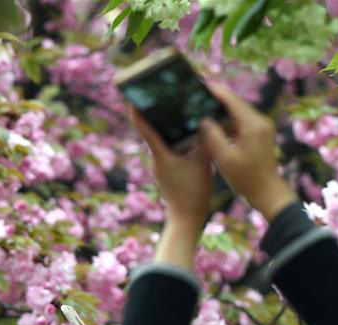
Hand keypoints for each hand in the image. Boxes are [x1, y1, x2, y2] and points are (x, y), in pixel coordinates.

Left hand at [128, 105, 212, 227]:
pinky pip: (167, 149)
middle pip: (152, 131)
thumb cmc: (194, 191)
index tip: (132, 97)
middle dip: (155, 113)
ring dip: (166, 126)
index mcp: (160, 155)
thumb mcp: (203, 162)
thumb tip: (205, 120)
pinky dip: (174, 139)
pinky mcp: (166, 169)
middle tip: (159, 94)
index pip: (145, 130)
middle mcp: (156, 158)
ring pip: (161, 140)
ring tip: (174, 107)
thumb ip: (203, 140)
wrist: (187, 217)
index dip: (137, 112)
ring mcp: (160, 165)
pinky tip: (186, 131)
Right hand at [198, 83, 295, 220]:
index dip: (217, 91)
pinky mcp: (260, 134)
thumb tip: (203, 119)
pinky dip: (228, 121)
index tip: (201, 83)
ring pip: (239, 113)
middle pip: (236, 104)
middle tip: (199, 93)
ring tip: (203, 106)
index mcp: (253, 125)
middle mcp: (260, 121)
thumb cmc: (245, 177)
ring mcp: (262, 127)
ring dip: (222, 110)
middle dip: (219, 98)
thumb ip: (212, 136)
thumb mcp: (225, 158)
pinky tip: (214, 124)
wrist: (266, 191)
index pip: (233, 101)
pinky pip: (242, 122)